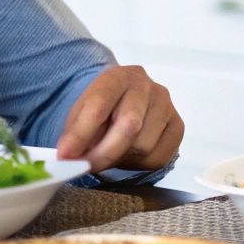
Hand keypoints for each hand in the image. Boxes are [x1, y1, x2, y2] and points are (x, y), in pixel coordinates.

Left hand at [55, 65, 183, 171]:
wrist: (126, 104)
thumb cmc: (101, 111)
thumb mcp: (81, 115)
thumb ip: (74, 134)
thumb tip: (67, 157)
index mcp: (118, 76)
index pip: (100, 104)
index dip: (81, 133)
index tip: (66, 155)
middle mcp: (147, 86)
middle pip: (129, 125)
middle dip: (105, 152)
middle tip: (87, 166)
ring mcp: (167, 105)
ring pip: (143, 146)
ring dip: (123, 157)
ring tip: (113, 151)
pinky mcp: (178, 126)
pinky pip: (159, 157)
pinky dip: (140, 164)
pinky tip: (131, 154)